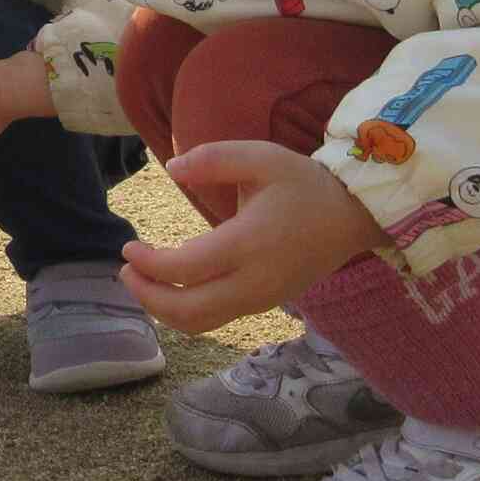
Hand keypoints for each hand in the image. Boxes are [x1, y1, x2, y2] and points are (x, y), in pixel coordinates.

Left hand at [117, 142, 384, 334]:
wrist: (354, 217)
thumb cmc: (304, 184)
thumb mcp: (262, 157)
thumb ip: (214, 159)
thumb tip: (172, 168)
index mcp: (248, 244)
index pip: (184, 270)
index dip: (148, 264)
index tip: (128, 246)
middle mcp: (254, 281)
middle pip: (188, 311)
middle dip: (148, 297)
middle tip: (126, 270)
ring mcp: (261, 299)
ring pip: (202, 323)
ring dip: (165, 309)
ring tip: (142, 281)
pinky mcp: (266, 303)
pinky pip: (218, 319)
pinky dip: (187, 310)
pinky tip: (172, 286)